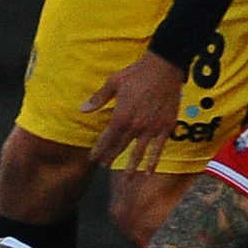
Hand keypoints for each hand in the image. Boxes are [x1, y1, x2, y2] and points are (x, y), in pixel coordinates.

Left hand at [80, 52, 187, 170]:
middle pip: (120, 147)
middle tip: (104, 166)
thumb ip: (98, 99)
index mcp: (121, 116)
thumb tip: (82, 110)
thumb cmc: (136, 73)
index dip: (99, 150)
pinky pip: (158, 149)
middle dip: (111, 157)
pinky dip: (153, 161)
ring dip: (131, 167)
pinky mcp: (165, 127)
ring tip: (126, 179)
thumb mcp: (113, 83)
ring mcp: (151, 129)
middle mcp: (135, 126)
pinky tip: (148, 172)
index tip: (93, 159)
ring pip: (139, 153)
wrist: (164, 68)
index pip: (107, 139)